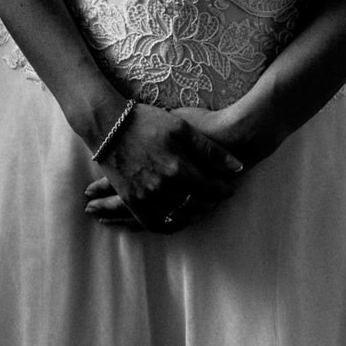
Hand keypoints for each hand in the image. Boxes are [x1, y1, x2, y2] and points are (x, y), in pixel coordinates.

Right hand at [81, 104, 243, 232]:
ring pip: (177, 216)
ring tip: (201, 207)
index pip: (210, 189)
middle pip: (196, 205)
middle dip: (211, 203)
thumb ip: (209, 150)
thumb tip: (238, 168)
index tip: (229, 188)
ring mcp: (144, 196)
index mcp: (177, 168)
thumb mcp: (181, 127)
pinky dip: (168, 225)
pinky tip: (177, 219)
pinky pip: (153, 223)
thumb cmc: (145, 120)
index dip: (223, 190)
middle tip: (217, 198)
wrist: (106, 123)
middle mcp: (162, 187)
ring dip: (193, 214)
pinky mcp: (130, 200)